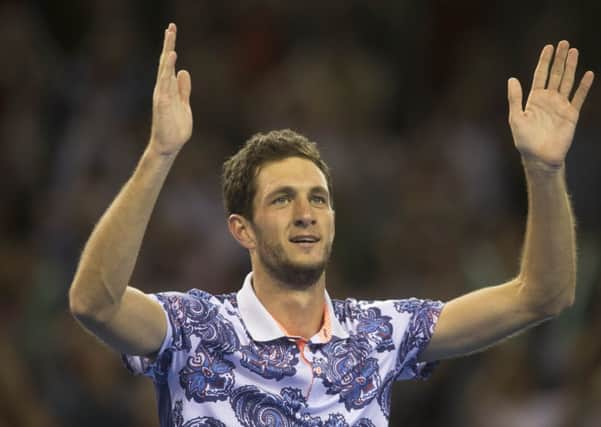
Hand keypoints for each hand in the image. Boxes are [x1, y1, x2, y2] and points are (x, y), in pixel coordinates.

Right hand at [149, 23, 192, 155]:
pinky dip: (167, 69)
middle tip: (171, 27)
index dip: (171, 48)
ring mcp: (162, 94)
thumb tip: (183, 72)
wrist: (169, 144)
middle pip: (165, 62)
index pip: (170, 65)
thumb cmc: (175, 127)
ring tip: (170, 35)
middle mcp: (163, 88)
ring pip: (164, 69)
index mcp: (169, 88)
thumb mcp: (184, 104)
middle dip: (168, 44)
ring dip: (167, 52)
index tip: (172, 31)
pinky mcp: (163, 102)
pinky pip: (165, 82)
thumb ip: (183, 89)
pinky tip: (171, 57)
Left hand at [508, 41, 593, 168]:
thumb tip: (512, 79)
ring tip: (574, 51)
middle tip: (564, 43)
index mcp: (534, 99)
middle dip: (559, 59)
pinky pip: (578, 97)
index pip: (540, 75)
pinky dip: (583, 86)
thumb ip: (515, 98)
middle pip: (555, 75)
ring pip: (567, 82)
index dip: (544, 61)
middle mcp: (548, 100)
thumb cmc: (525, 140)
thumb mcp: (516, 118)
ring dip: (571, 67)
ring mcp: (560, 106)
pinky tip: (587, 74)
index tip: (548, 47)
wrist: (540, 157)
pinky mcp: (571, 114)